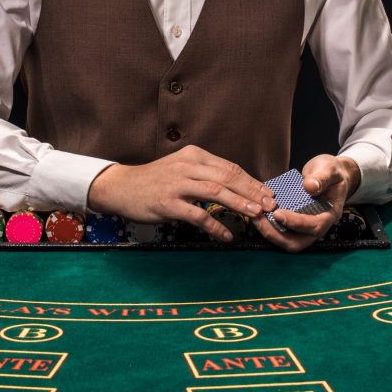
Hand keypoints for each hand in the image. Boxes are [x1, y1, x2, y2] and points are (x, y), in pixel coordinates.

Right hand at [87, 145, 276, 241]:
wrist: (122, 187)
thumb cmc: (156, 180)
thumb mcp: (181, 168)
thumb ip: (206, 174)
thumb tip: (237, 187)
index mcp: (194, 155)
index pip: (230, 167)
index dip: (252, 181)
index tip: (268, 194)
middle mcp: (187, 165)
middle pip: (228, 177)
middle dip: (252, 192)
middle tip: (270, 206)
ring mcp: (177, 184)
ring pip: (217, 192)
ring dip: (240, 204)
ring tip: (256, 215)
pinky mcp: (168, 203)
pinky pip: (197, 215)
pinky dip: (215, 226)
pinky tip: (227, 235)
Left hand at [250, 155, 361, 252]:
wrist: (332, 175)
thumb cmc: (332, 172)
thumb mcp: (329, 169)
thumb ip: (321, 178)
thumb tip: (309, 187)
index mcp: (330, 215)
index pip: (314, 226)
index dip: (295, 223)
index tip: (277, 213)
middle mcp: (318, 225)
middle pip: (298, 243)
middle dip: (276, 235)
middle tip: (259, 219)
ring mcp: (306, 227)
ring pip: (288, 240)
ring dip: (270, 233)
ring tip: (255, 217)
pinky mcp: (296, 223)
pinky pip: (282, 231)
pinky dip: (270, 226)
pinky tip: (258, 213)